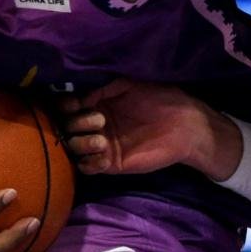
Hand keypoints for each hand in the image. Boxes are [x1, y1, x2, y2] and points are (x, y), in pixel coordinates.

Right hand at [61, 79, 239, 178]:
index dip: (65, 106)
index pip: (67, 106)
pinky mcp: (112, 164)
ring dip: (82, 144)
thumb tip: (77, 96)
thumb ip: (101, 87)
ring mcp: (102, 145)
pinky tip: (105, 156)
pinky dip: (90, 163)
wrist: (185, 125)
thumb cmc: (159, 98)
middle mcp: (95, 125)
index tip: (73, 104)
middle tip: (99, 120)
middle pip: (67, 127)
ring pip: (74, 148)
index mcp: (97, 103)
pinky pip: (89, 168)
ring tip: (102, 141)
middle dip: (76, 124)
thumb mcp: (128, 84)